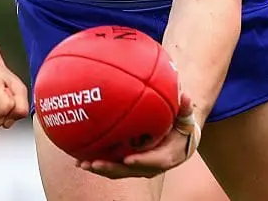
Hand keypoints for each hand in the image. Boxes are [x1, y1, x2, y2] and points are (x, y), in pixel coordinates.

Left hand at [77, 92, 200, 178]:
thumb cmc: (183, 125)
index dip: (141, 161)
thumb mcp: (187, 116)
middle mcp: (152, 165)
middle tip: (95, 164)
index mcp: (168, 156)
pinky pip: (115, 165)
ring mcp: (140, 166)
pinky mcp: (130, 164)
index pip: (154, 162)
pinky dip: (99, 163)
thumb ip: (186, 108)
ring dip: (101, 169)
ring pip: (119, 171)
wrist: (182, 139)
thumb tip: (186, 96)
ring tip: (82, 164)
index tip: (127, 159)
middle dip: (112, 169)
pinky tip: (80, 158)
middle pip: (131, 171)